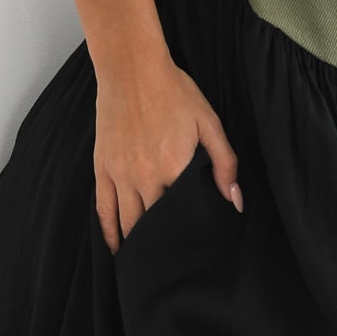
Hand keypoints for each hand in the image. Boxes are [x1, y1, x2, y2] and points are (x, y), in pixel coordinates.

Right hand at [93, 51, 242, 252]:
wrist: (132, 69)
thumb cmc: (175, 93)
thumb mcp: (210, 124)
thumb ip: (224, 164)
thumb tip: (234, 200)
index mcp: (173, 169)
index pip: (183, 215)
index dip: (190, 235)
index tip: (197, 252)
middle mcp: (144, 178)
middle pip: (154, 225)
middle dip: (164, 246)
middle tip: (175, 266)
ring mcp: (119, 174)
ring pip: (128, 222)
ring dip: (138, 245)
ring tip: (148, 263)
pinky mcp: (102, 168)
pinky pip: (103, 209)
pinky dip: (109, 232)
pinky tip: (117, 247)